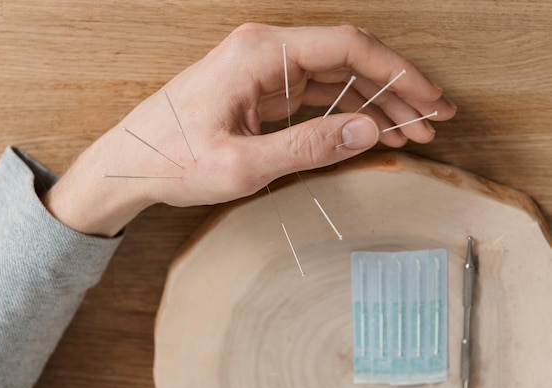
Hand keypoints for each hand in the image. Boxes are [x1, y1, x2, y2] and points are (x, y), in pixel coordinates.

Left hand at [43, 23, 456, 236]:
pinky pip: (314, 94)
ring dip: (374, 104)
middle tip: (432, 121)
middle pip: (349, 59)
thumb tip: (366, 131)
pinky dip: (345, 112)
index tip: (429, 101)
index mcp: (260, 55)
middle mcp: (264, 52)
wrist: (128, 165)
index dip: (397, 74)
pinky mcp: (259, 90)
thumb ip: (307, 147)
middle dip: (395, 90)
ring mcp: (262, 70)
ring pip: (335, 78)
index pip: (349, 49)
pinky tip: (369, 132)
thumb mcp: (241, 165)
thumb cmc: (171, 161)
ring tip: (410, 133)